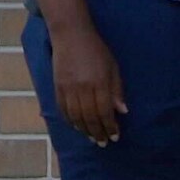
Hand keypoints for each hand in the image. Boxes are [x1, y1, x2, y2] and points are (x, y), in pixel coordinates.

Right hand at [44, 21, 124, 146]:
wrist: (71, 36)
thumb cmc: (97, 51)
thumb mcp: (113, 67)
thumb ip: (117, 90)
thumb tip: (123, 111)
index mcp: (99, 83)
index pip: (105, 111)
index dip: (110, 126)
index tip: (115, 136)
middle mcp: (82, 88)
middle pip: (89, 117)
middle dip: (98, 132)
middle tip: (104, 142)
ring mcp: (67, 88)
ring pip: (75, 116)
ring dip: (84, 130)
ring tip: (92, 138)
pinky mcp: (56, 86)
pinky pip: (62, 109)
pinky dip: (69, 120)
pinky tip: (76, 127)